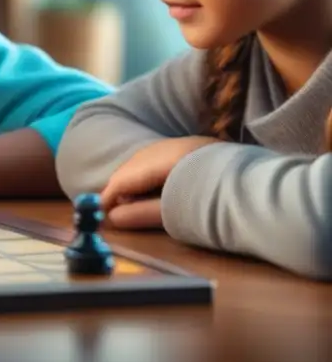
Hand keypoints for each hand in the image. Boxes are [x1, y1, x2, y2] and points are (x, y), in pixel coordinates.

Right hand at [101, 136, 217, 229]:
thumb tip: (112, 218)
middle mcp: (166, 146)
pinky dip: (149, 174)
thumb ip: (142, 213)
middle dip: (119, 189)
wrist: (262, 185)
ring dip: (134, 181)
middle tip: (118, 212)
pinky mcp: (190, 146)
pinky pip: (156, 159)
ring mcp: (179, 143)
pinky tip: (159, 189)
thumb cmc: (216, 200)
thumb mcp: (177, 211)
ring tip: (139, 204)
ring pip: (142, 161)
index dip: (107, 198)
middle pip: (129, 167)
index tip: (100, 215)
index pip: (122, 179)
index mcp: (162, 160)